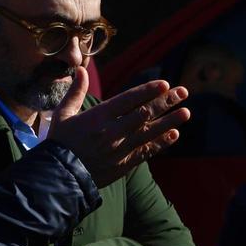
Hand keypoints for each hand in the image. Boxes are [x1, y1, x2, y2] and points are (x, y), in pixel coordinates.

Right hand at [48, 66, 189, 186]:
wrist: (58, 176)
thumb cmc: (59, 142)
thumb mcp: (63, 114)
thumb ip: (75, 92)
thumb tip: (79, 70)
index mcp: (97, 117)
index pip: (128, 100)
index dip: (148, 91)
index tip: (164, 84)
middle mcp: (111, 131)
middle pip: (144, 114)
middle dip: (165, 102)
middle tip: (182, 92)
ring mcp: (119, 149)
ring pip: (149, 132)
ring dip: (169, 121)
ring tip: (186, 112)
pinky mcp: (123, 164)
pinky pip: (146, 151)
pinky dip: (161, 143)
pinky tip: (174, 135)